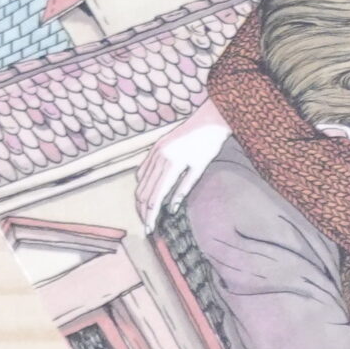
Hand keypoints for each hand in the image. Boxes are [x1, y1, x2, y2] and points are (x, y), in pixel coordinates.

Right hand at [136, 100, 231, 228]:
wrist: (209, 119)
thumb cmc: (209, 145)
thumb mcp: (199, 169)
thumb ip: (183, 189)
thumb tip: (170, 209)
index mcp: (171, 164)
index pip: (155, 197)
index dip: (151, 215)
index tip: (150, 229)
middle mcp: (158, 158)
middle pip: (144, 192)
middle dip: (143, 211)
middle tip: (146, 226)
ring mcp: (154, 152)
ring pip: (140, 183)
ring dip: (140, 200)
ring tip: (145, 213)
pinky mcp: (154, 148)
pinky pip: (142, 170)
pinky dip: (141, 184)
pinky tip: (146, 193)